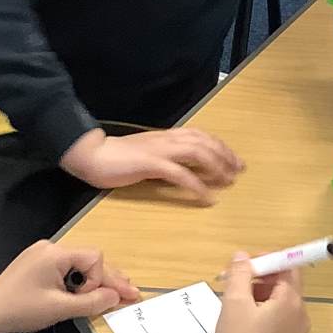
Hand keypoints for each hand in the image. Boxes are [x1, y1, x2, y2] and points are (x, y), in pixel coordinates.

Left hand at [0, 241, 139, 332]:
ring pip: (78, 265)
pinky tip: (85, 295)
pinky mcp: (36, 267)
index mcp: (54, 253)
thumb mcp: (60, 309)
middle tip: (130, 295)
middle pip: (88, 259)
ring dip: (92, 282)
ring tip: (110, 297)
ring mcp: (41, 256)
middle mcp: (49, 248)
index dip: (102, 280)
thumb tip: (116, 296)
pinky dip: (77, 282)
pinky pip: (65, 270)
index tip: (102, 300)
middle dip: (106, 279)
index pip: (93, 258)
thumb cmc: (20, 311)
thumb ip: (92, 302)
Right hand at [59, 127, 243, 203]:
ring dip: (217, 167)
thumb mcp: (147, 154)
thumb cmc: (116, 157)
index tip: (234, 159)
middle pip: (205, 143)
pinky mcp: (151, 164)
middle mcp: (167, 139)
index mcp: (166, 136)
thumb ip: (165, 158)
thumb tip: (183, 168)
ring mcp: (160, 150)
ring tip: (228, 181)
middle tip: (239, 170)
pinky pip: (181, 174)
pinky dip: (197, 185)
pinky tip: (207, 197)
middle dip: (225, 155)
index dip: (220, 146)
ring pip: (198, 153)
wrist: (92, 154)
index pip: (201, 136)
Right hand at [205, 254, 308, 332]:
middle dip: (260, 277)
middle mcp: (300, 316)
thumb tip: (243, 258)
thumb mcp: (234, 301)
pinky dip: (264, 312)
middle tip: (234, 280)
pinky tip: (243, 319)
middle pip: (285, 284)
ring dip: (259, 294)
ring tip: (234, 301)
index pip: (289, 267)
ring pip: (280, 302)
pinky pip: (280, 319)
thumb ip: (240, 273)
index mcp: (291, 302)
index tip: (246, 262)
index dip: (268, 260)